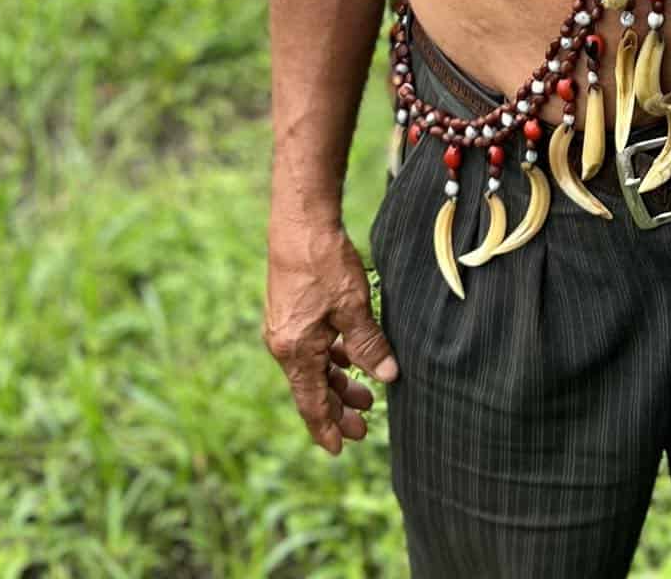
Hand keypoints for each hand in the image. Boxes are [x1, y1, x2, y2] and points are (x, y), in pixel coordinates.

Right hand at [264, 219, 397, 454]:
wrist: (299, 221)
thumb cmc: (324, 262)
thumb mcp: (352, 307)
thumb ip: (368, 344)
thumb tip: (387, 377)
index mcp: (295, 351)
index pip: (311, 403)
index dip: (327, 427)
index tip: (340, 449)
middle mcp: (284, 344)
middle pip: (312, 388)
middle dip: (338, 408)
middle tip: (364, 426)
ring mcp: (284, 327)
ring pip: (313, 367)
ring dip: (337, 381)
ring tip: (365, 394)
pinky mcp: (289, 310)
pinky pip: (311, 347)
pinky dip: (330, 357)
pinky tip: (349, 355)